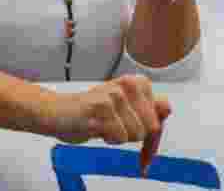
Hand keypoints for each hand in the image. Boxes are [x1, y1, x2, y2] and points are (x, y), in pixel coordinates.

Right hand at [42, 75, 171, 175]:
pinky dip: (108, 138)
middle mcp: (128, 83)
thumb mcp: (124, 110)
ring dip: (119, 137)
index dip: (153, 132)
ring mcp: (114, 93)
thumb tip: (167, 108)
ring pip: (136, 133)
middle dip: (135, 135)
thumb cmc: (91, 112)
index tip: (141, 142)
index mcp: (136, 82)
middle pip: (152, 126)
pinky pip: (119, 136)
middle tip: (115, 129)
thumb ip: (147, 110)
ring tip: (103, 125)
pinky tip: (95, 127)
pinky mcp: (101, 105)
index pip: (164, 110)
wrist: (56, 112)